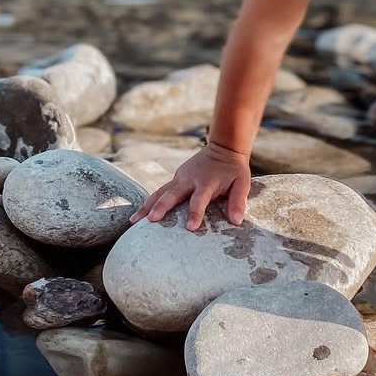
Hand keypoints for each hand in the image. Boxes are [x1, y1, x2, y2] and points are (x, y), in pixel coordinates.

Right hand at [129, 141, 250, 230]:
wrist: (223, 148)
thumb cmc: (233, 170)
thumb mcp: (242, 183)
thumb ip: (238, 201)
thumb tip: (236, 221)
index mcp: (207, 182)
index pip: (199, 199)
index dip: (195, 213)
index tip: (190, 227)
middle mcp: (189, 179)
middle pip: (172, 194)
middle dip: (161, 207)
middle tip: (150, 220)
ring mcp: (180, 178)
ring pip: (160, 192)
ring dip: (147, 206)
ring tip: (133, 221)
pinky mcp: (175, 179)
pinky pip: (160, 191)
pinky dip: (148, 202)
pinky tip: (138, 215)